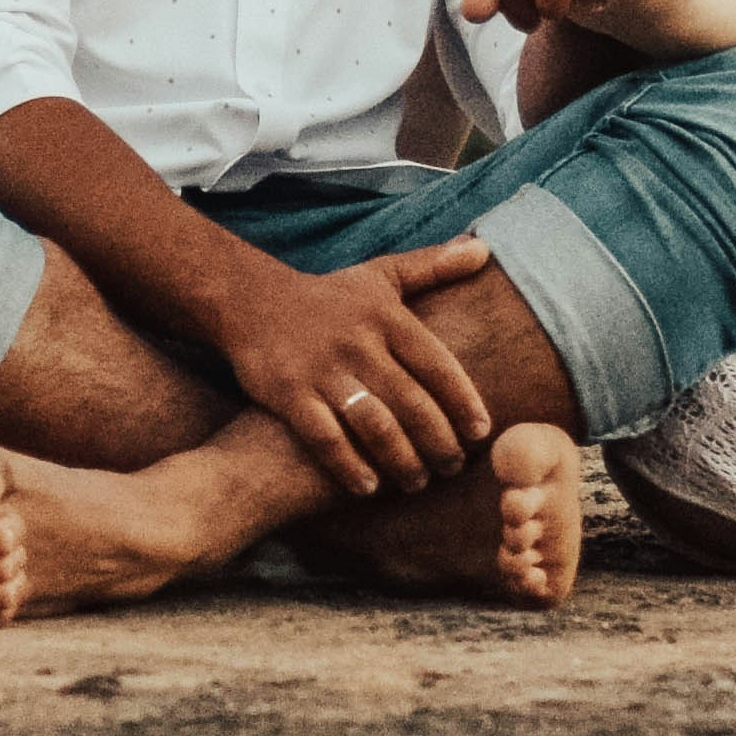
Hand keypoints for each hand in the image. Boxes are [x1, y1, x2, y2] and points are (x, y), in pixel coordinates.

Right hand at [218, 240, 495, 497]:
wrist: (251, 301)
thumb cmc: (329, 297)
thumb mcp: (381, 275)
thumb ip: (433, 266)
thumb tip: (485, 248)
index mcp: (387, 318)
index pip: (438, 365)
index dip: (464, 403)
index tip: (480, 434)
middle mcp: (358, 343)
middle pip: (412, 403)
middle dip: (439, 443)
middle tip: (452, 468)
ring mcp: (322, 370)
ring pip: (375, 426)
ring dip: (402, 461)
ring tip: (417, 482)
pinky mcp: (289, 394)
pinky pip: (326, 439)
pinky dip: (349, 466)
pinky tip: (368, 486)